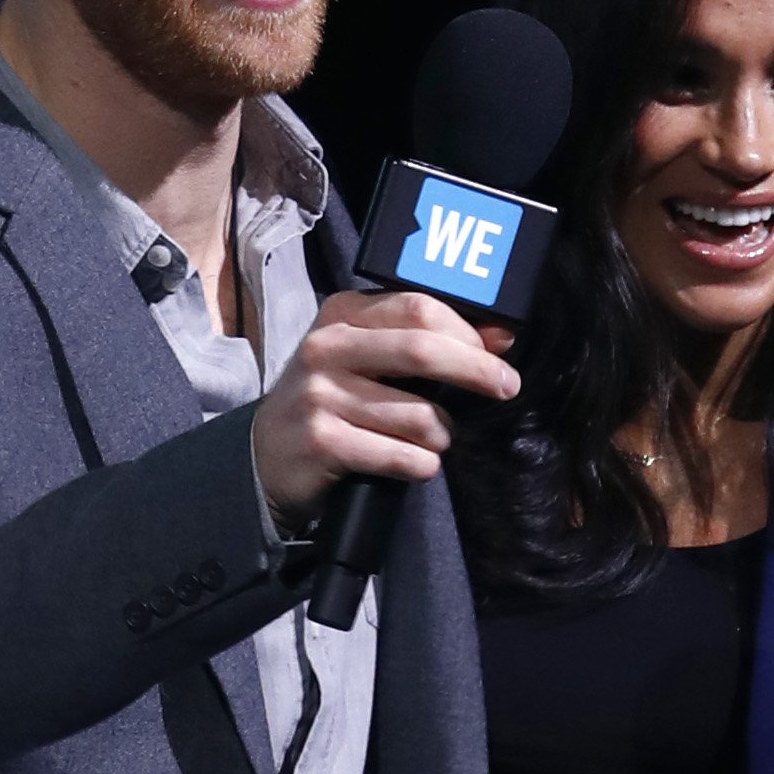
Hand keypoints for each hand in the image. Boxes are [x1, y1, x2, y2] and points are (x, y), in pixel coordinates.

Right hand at [251, 289, 519, 523]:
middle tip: (507, 387)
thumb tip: (500, 336)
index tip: (500, 351)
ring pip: (420, 415)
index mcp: (341, 314)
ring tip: (431, 440)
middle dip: (478, 370)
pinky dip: (422, 465)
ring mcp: (320, 395)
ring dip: (442, 435)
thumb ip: (426, 340)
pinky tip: (414, 464)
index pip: (419, 308)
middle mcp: (326, 348)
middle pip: (423, 351)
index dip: (468, 331)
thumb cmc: (332, 400)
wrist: (267, 455)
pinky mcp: (322, 441)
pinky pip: (402, 456)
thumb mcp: (368, 357)